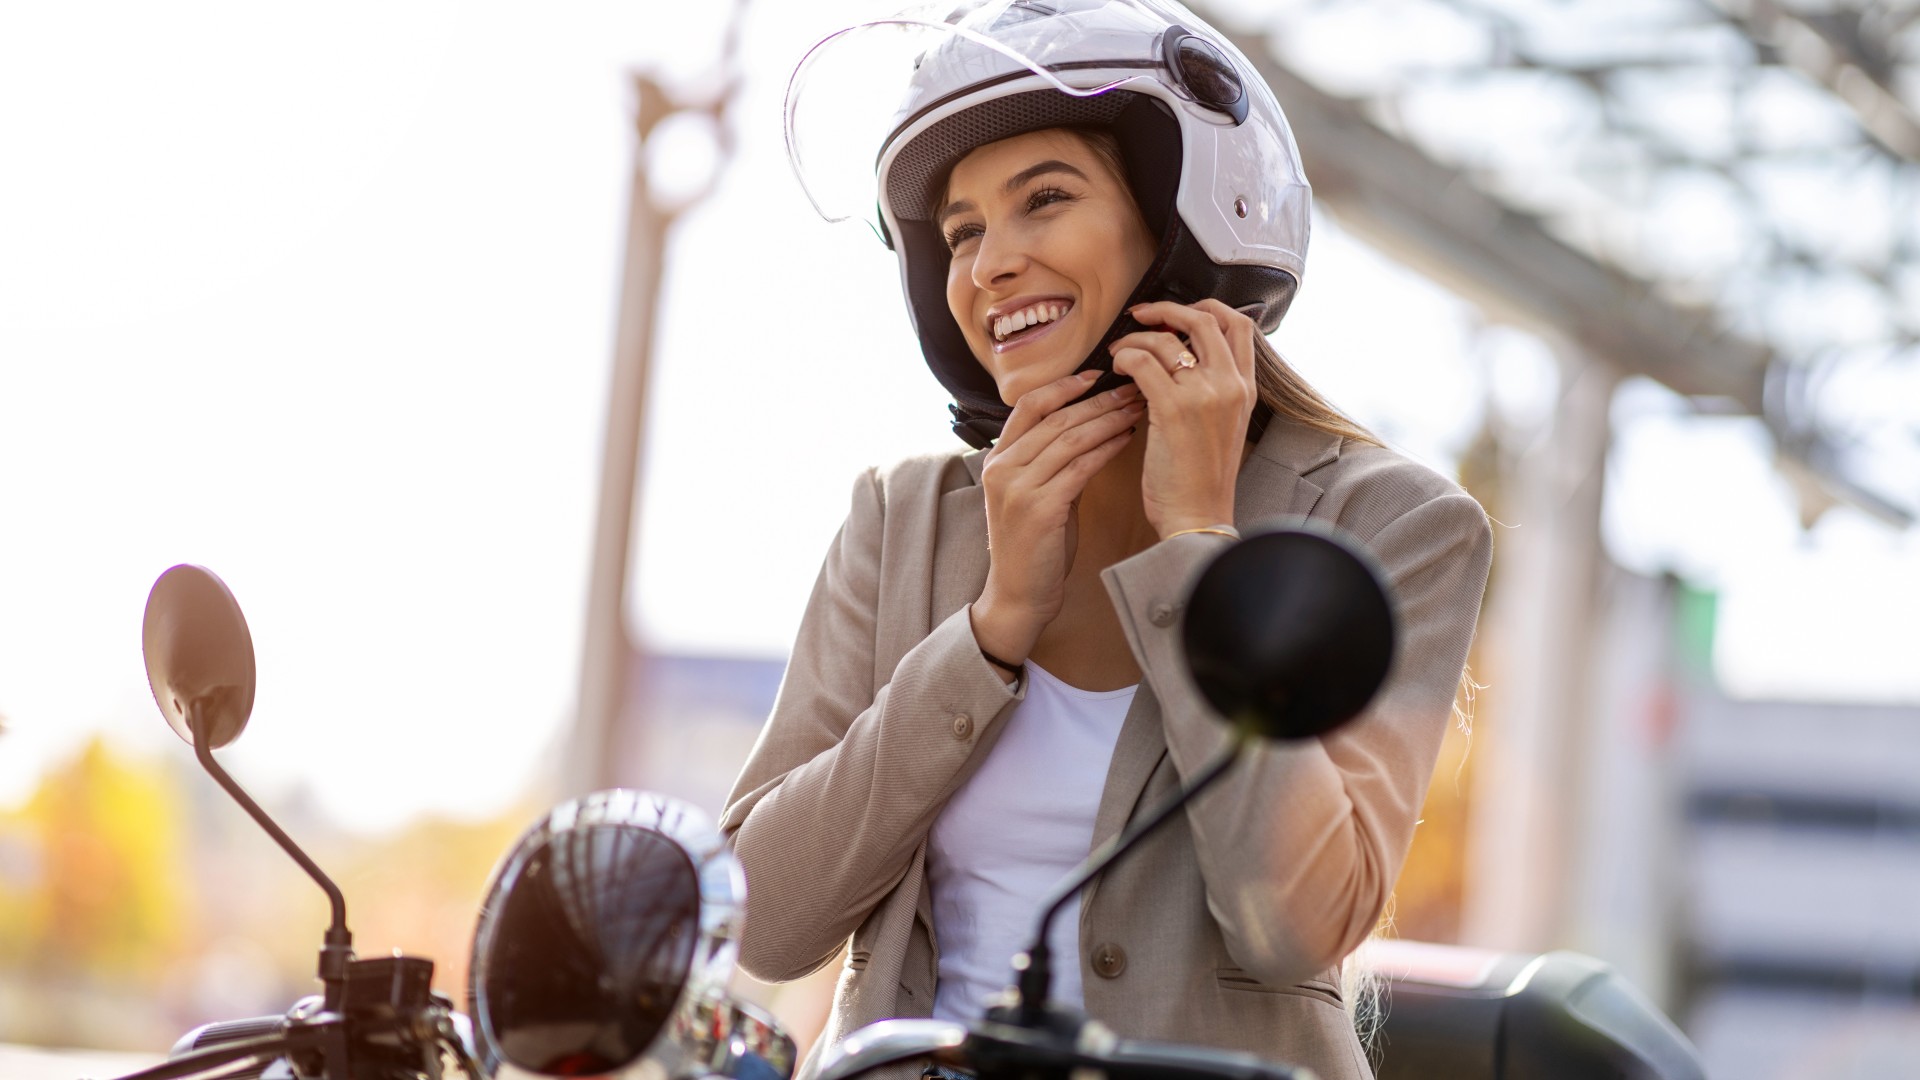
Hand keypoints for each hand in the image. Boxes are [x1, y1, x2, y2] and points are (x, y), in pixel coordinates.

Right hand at [972, 370, 1145, 664]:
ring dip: (1108, 418)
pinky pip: (1079, 467)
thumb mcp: (1035, 493)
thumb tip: (1086, 425)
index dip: (1064, 385)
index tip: (1098, 373)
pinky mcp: (1039, 508)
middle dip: (1098, 399)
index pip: (1028, 405)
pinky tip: (1128, 438)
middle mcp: (1002, 467)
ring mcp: (1017, 487)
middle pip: (1055, 417)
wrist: (1019, 594)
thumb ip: (1050, 460)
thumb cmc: (1035, 545)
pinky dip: (1106, 448)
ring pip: (1070, 437)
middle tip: (1133, 385)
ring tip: (1137, 406)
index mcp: (997, 459)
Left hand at [1108, 299, 1257, 538]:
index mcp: (1246, 389)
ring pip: (1167, 339)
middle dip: (1168, 309)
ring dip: (1136, 338)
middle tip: (1142, 316)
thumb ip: (1214, 391)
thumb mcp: (1223, 427)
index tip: (1177, 314)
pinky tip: (1117, 368)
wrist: (1198, 517)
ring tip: (1120, 351)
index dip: (1206, 308)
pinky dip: (1125, 356)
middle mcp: (1230, 386)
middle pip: (1205, 319)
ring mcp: (1205, 396)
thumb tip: (1182, 358)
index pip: (1239, 325)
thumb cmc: (1201, 479)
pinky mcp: (1174, 409)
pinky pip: (1143, 361)